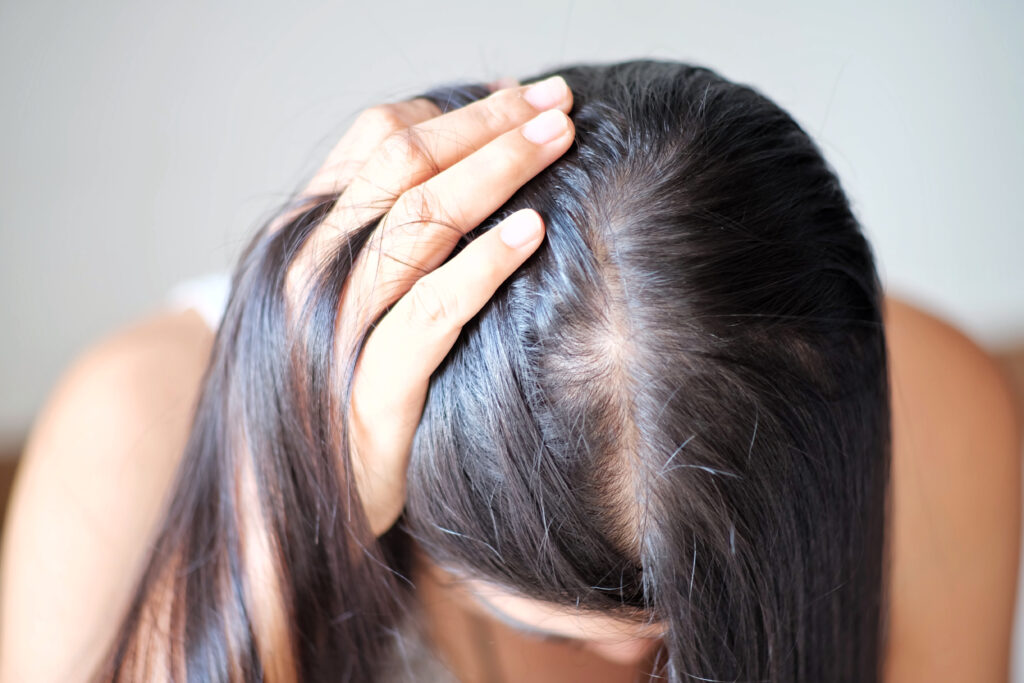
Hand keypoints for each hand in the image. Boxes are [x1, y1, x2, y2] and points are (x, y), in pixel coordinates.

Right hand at [284, 75, 574, 535]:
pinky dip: (483, 265)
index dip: (456, 108)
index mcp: (302, 235)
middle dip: (489, 123)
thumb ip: (376, 242)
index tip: (523, 97)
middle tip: (560, 101)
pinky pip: (429, 310)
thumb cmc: (324, 396)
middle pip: (408, 163)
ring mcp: (331, 324)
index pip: (380, 138)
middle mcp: (307, 265)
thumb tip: (456, 182)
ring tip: (561, 142)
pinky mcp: (367, 387)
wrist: (277, 509)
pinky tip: (532, 234)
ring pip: (421, 222)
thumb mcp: (335, 303)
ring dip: (498, 171)